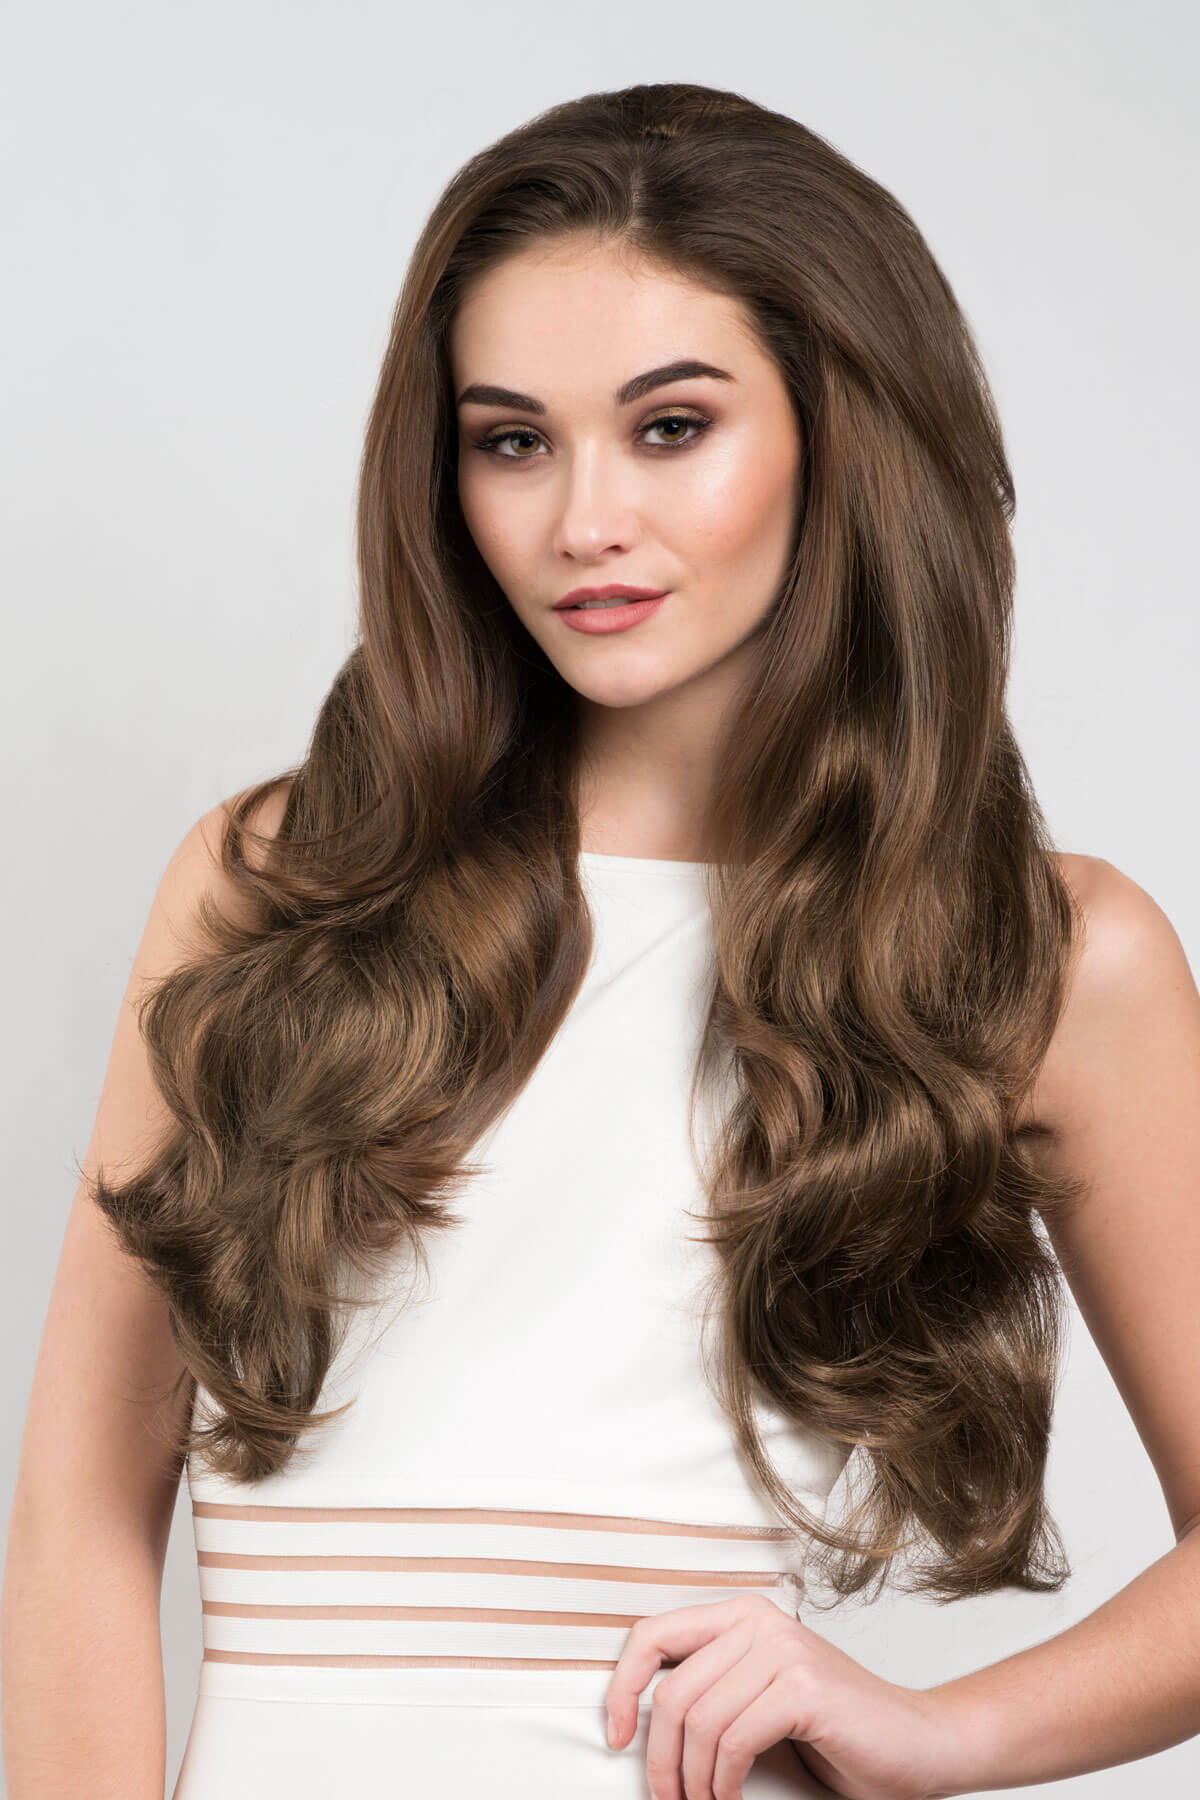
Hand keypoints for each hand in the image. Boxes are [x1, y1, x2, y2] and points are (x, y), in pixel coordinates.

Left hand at [604, 1593, 950, 1799]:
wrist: (918, 1744)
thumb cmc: (838, 1729)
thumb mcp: (759, 1697)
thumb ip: (713, 1691)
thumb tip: (639, 1723)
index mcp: (742, 1615)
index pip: (652, 1635)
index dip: (621, 1687)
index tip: (615, 1734)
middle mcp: (758, 1620)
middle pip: (670, 1692)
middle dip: (658, 1757)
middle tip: (667, 1796)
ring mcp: (782, 1649)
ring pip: (697, 1721)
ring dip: (692, 1779)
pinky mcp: (802, 1686)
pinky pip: (732, 1740)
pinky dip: (722, 1782)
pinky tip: (730, 1797)